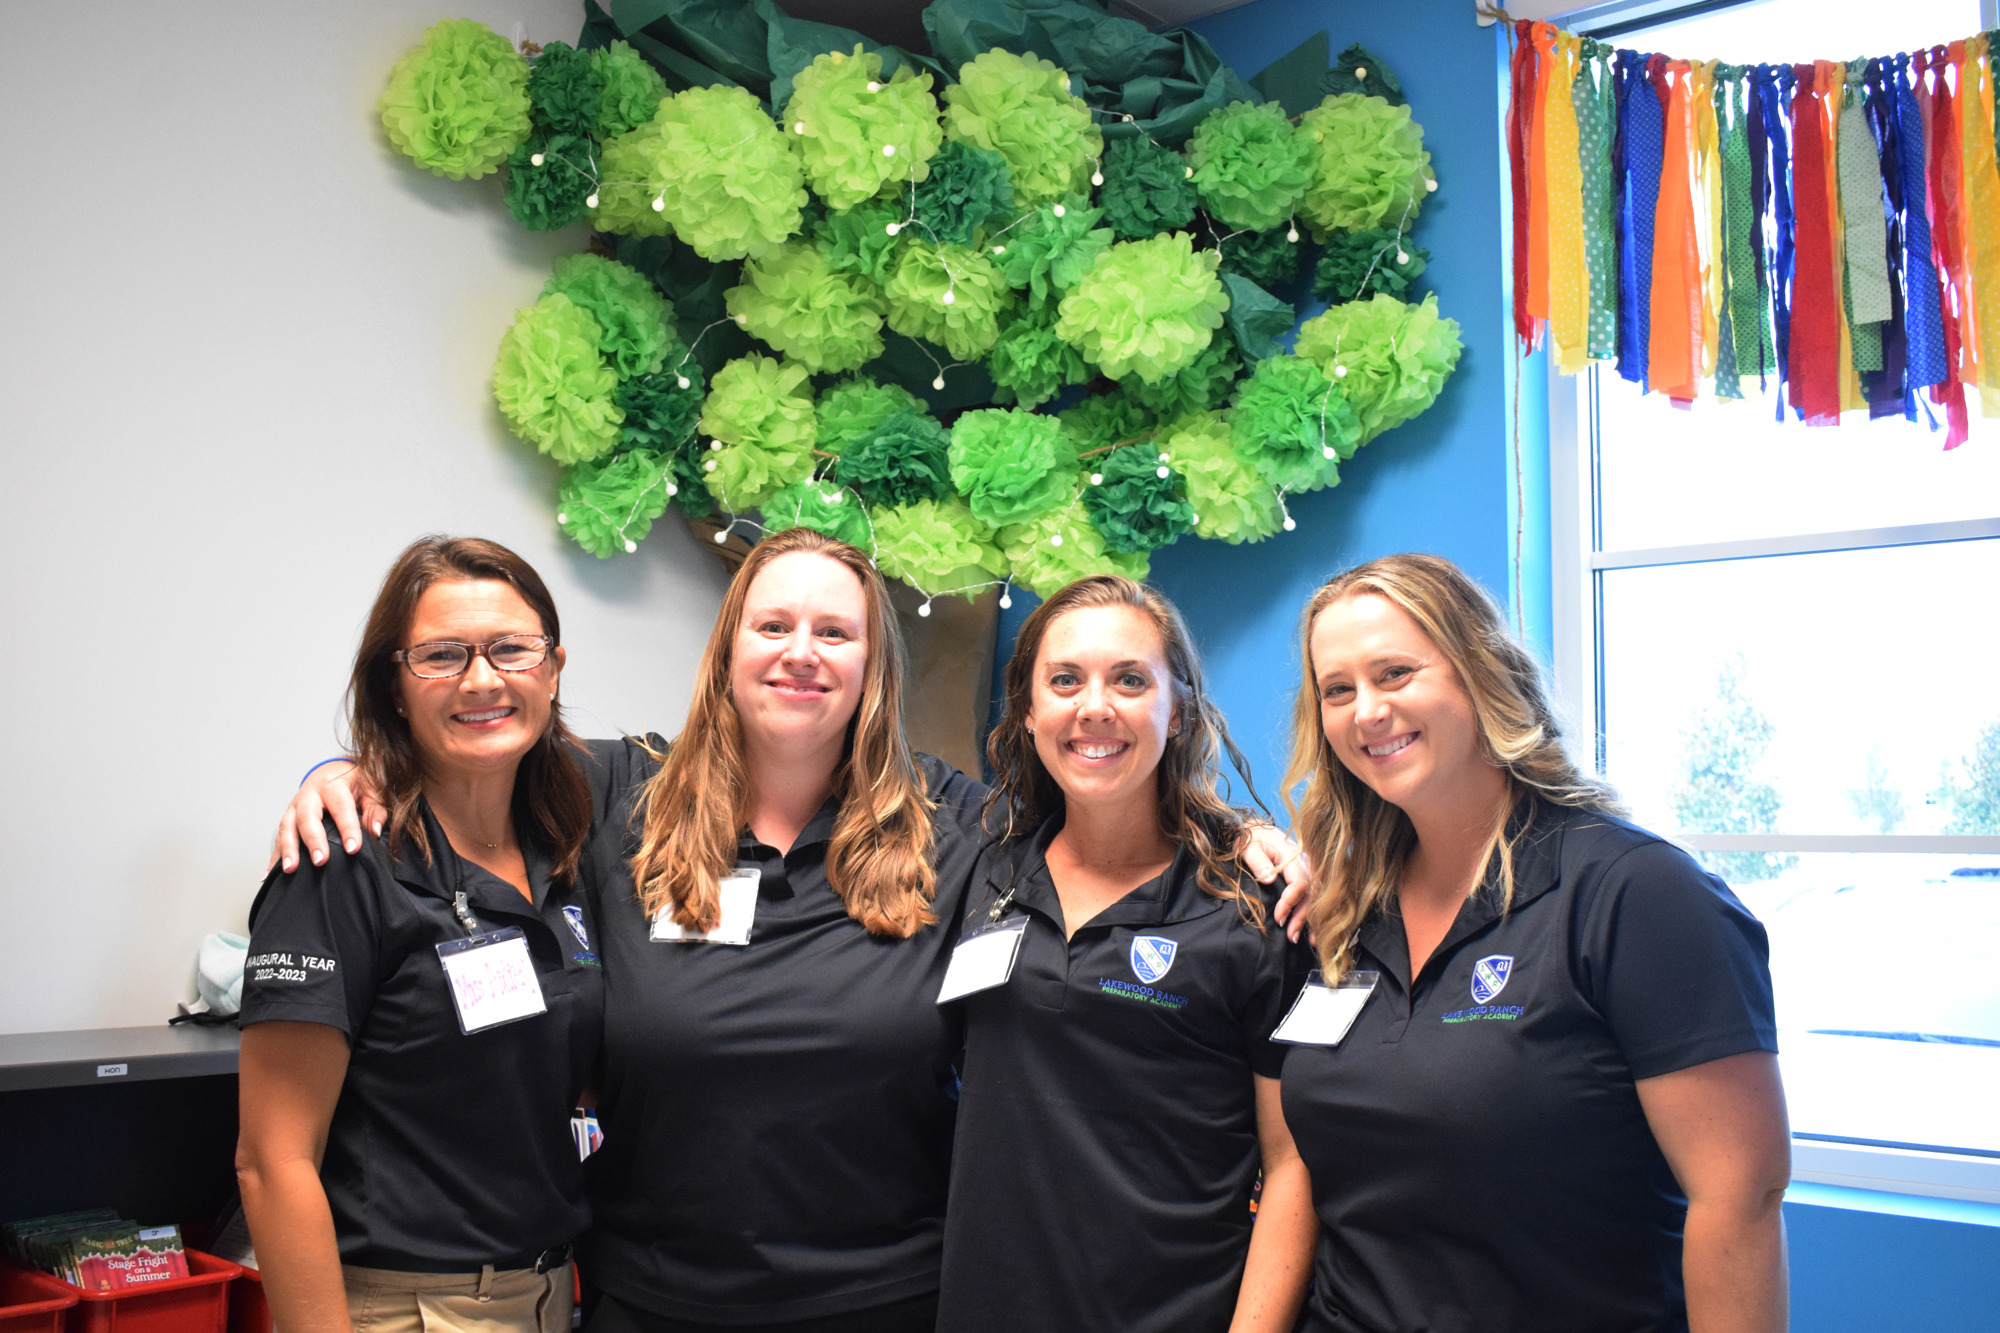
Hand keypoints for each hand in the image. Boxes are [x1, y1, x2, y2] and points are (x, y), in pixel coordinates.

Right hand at [269, 761, 382, 871]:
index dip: (347, 828)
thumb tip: (376, 832)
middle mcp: (309, 794)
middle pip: (307, 816)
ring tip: (290, 869)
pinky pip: (278, 837)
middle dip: (312, 840)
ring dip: (287, 849)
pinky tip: (271, 874)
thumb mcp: (371, 789)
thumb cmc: (355, 783)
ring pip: (286, 826)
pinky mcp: (287, 818)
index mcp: (333, 784)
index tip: (353, 849)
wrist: (331, 771)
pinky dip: (275, 856)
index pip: (340, 807)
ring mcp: (294, 806)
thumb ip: (376, 809)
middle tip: (321, 861)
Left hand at [1239, 823, 1313, 941]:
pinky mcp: (1308, 876)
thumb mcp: (1249, 847)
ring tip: (1307, 942)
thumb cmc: (1250, 839)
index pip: (1299, 882)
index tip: (1277, 918)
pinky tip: (1314, 934)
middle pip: (1311, 893)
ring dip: (1312, 920)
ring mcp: (1309, 869)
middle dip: (1302, 917)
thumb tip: (1268, 879)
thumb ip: (1258, 862)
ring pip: (1317, 897)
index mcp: (1292, 855)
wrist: (1255, 829)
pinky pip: (1316, 897)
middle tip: (1290, 936)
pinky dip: (1316, 915)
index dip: (1290, 902)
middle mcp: (1306, 862)